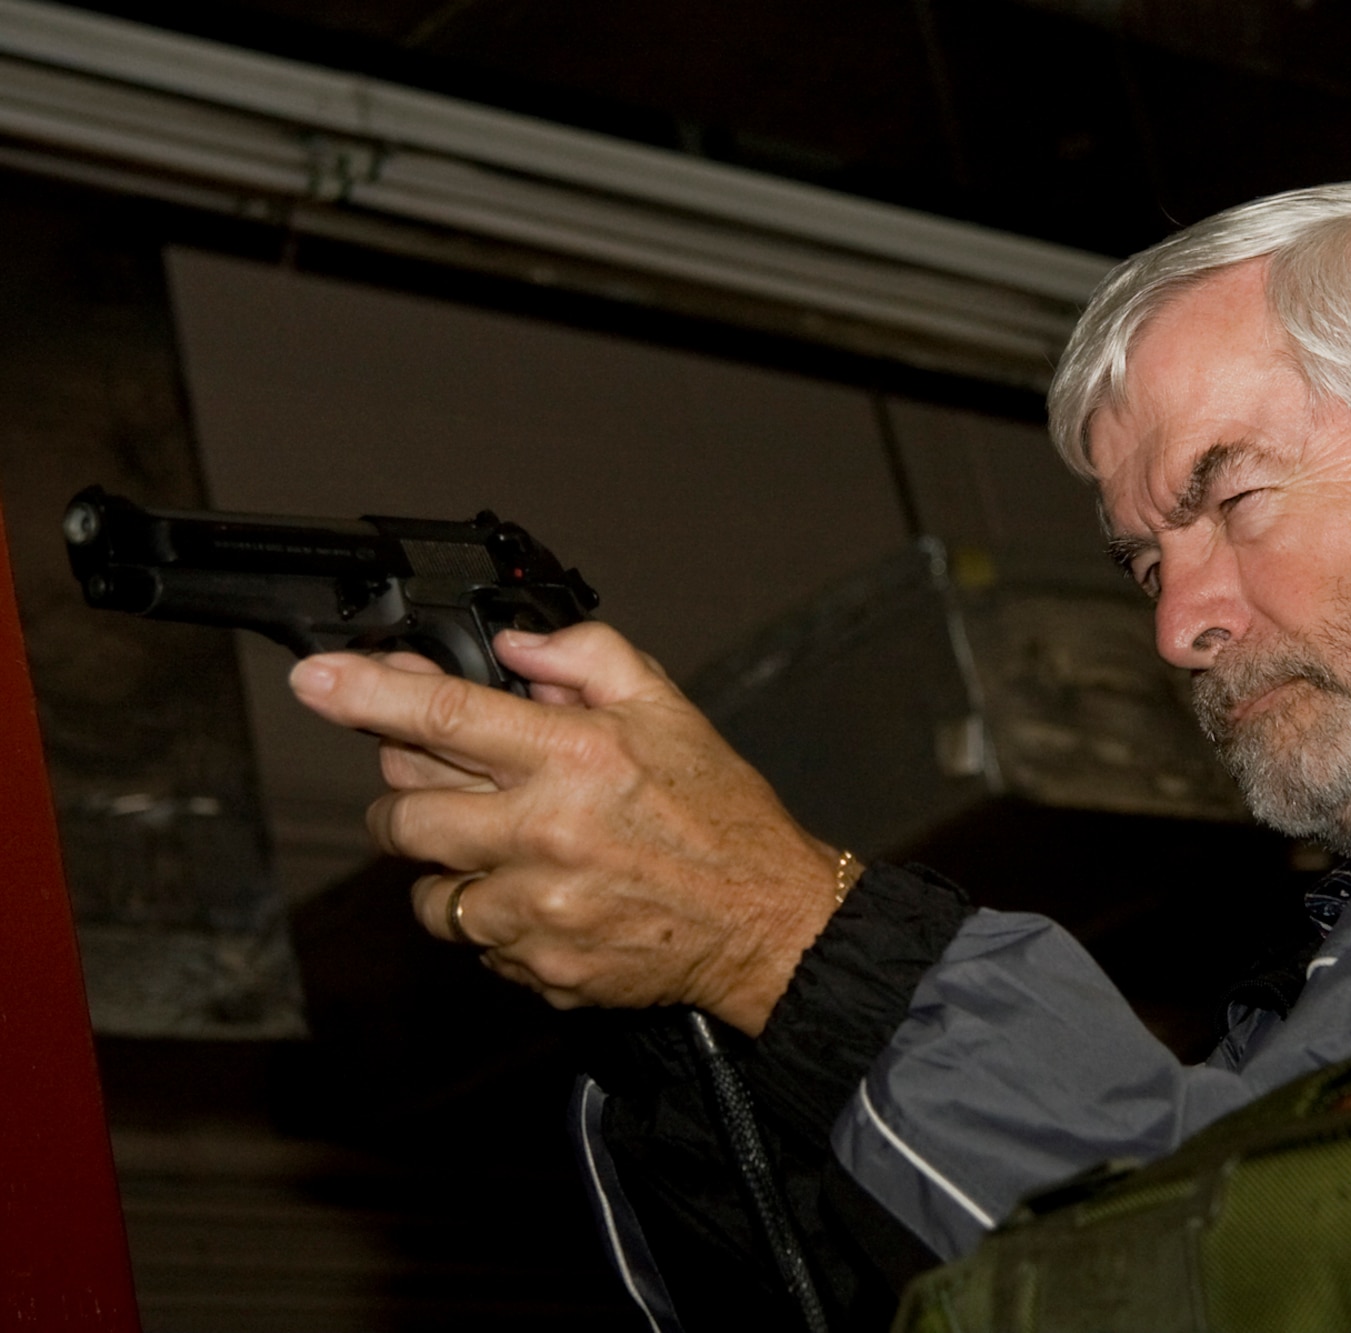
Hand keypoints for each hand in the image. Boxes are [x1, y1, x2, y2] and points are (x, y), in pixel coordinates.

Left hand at [288, 623, 844, 1034]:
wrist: (768, 923)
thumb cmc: (723, 819)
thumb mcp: (670, 711)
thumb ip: (588, 660)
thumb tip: (516, 649)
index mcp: (575, 758)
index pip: (444, 715)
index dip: (366, 693)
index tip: (317, 679)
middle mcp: (546, 834)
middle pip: (404, 814)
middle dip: (408, 795)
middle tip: (450, 786)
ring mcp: (537, 909)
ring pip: (428, 888)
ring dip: (449, 865)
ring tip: (509, 849)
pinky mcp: (538, 966)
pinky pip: (474, 942)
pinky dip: (494, 918)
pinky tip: (545, 896)